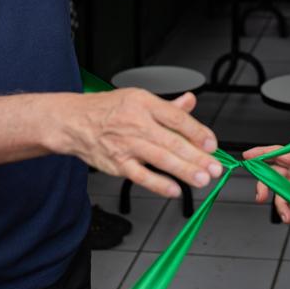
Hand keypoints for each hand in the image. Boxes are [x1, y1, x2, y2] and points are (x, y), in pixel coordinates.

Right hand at [62, 90, 220, 196]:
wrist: (73, 122)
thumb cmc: (107, 109)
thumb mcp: (138, 98)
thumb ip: (167, 106)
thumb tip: (190, 102)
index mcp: (144, 103)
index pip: (176, 118)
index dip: (197, 132)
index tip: (212, 144)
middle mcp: (136, 123)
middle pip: (172, 141)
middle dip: (197, 156)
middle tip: (215, 167)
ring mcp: (126, 145)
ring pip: (160, 160)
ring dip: (184, 171)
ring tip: (202, 179)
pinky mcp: (117, 164)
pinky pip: (141, 176)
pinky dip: (158, 185)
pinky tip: (175, 190)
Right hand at [242, 146, 289, 221]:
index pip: (277, 152)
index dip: (261, 154)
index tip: (247, 158)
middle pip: (273, 174)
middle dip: (266, 187)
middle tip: (262, 198)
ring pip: (281, 192)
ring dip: (281, 205)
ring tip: (289, 217)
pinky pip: (289, 202)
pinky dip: (289, 210)